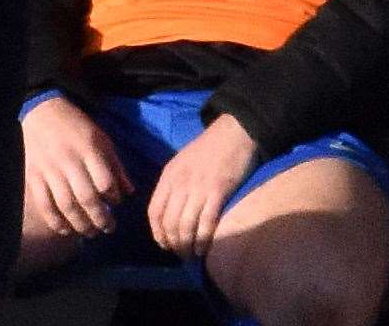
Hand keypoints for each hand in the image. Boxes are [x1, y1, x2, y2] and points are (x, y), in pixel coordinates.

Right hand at [22, 94, 132, 239]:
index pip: (105, 182)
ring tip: (91, 232)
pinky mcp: (34, 177)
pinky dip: (56, 222)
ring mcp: (49, 170)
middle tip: (108, 228)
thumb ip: (115, 165)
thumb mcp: (101, 138)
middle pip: (87, 198)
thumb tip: (129, 193)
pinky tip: (67, 230)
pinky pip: (45, 205)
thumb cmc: (75, 126)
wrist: (40, 112)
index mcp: (89, 149)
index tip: (115, 203)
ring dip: (81, 224)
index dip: (114, 198)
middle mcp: (69, 161)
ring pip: (66, 206)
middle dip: (101, 219)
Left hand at [146, 112, 259, 258]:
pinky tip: (204, 249)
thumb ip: (175, 184)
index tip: (164, 245)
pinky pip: (206, 223)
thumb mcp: (182, 163)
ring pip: (185, 226)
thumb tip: (171, 212)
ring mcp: (198, 188)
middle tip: (180, 254)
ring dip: (186, 245)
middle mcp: (180, 183)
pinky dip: (202, 240)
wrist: (233, 133)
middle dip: (173, 243)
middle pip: (169, 222)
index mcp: (169, 176)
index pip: (155, 211)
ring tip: (191, 256)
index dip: (157, 232)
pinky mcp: (218, 192)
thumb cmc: (208, 148)